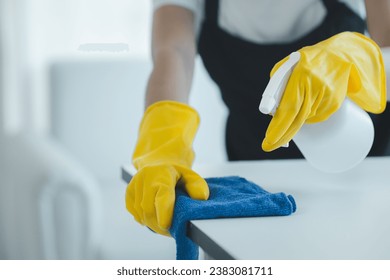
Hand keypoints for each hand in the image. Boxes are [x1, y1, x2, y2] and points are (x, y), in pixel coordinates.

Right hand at [126, 164, 207, 235]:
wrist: (159, 164)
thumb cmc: (178, 175)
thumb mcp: (191, 176)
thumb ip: (198, 186)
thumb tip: (201, 198)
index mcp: (163, 173)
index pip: (162, 194)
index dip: (163, 212)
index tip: (166, 226)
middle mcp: (146, 177)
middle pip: (149, 209)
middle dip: (159, 225)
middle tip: (170, 231)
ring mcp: (135, 184)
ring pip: (141, 213)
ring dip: (152, 224)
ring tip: (164, 224)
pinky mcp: (129, 191)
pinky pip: (134, 213)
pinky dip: (144, 219)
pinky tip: (153, 217)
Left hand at [262, 32, 386, 151]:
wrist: (339, 54)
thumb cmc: (305, 60)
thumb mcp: (286, 66)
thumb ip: (276, 86)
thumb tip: (271, 111)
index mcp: (302, 75)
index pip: (289, 107)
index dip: (279, 126)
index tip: (269, 140)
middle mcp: (316, 86)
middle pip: (297, 118)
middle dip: (282, 135)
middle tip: (269, 146)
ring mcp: (328, 96)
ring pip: (305, 119)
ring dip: (292, 122)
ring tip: (288, 114)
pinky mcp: (334, 103)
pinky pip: (314, 117)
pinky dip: (305, 117)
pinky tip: (305, 105)